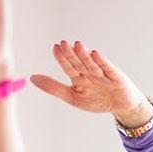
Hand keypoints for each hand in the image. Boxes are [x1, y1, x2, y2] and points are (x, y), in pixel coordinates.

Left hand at [31, 40, 151, 126]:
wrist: (120, 106)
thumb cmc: (97, 101)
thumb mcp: (73, 97)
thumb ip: (53, 87)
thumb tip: (32, 78)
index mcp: (79, 77)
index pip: (69, 66)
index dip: (62, 58)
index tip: (55, 48)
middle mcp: (89, 73)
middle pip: (79, 63)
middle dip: (71, 54)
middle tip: (63, 44)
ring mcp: (102, 73)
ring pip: (91, 64)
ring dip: (84, 56)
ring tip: (77, 46)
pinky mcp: (115, 76)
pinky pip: (107, 68)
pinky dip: (101, 62)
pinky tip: (94, 54)